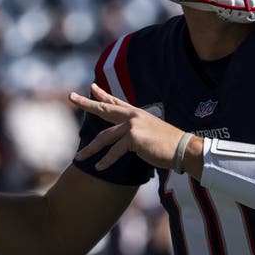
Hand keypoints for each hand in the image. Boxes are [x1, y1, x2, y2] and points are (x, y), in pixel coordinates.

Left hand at [70, 83, 184, 170]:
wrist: (183, 148)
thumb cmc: (169, 144)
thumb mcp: (151, 132)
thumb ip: (137, 132)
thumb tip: (126, 140)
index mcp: (137, 114)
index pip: (116, 102)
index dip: (103, 95)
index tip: (91, 88)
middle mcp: (133, 116)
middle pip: (104, 109)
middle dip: (86, 103)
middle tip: (71, 96)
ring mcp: (133, 126)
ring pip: (105, 137)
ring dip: (90, 149)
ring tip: (79, 157)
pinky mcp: (133, 138)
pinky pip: (114, 152)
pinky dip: (106, 161)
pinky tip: (99, 167)